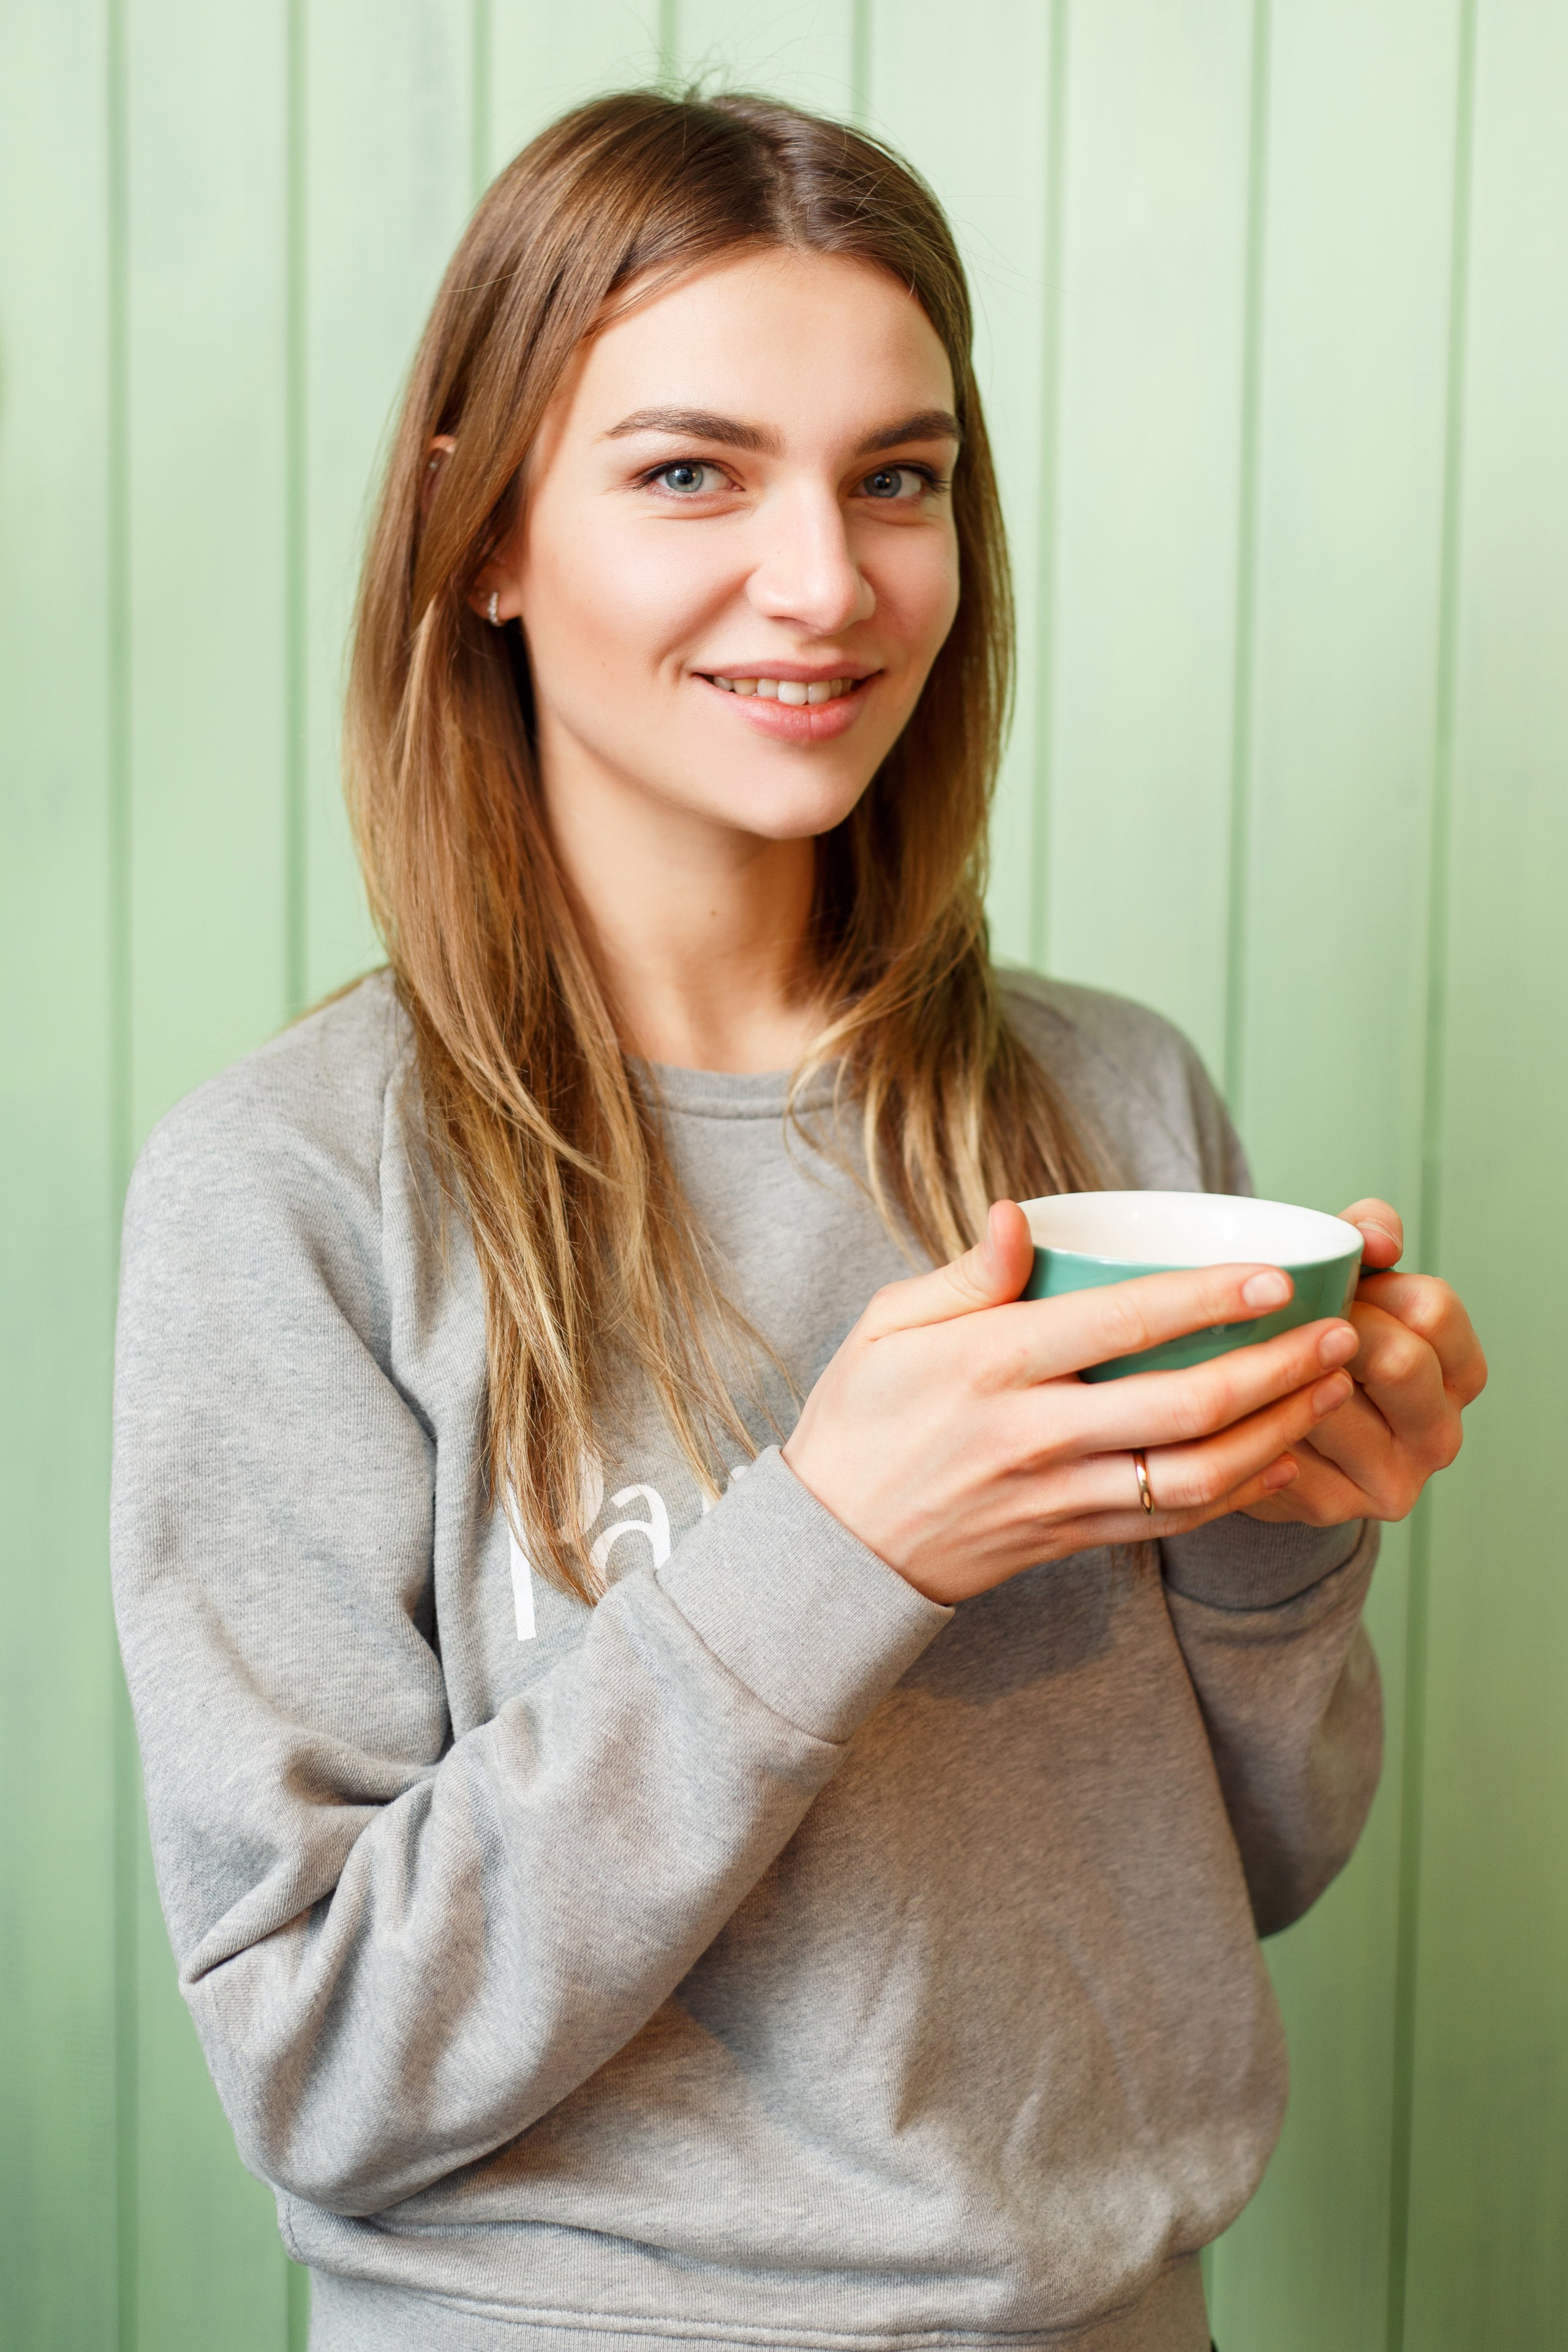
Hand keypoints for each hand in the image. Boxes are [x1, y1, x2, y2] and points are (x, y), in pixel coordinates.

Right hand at [783, 1201, 1358, 1604]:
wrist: (834, 1548)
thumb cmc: (860, 1418)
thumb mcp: (886, 1324)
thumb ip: (968, 1273)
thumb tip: (1024, 1214)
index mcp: (992, 1364)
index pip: (1122, 1322)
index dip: (1209, 1299)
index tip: (1275, 1277)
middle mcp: (1036, 1433)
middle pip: (1184, 1405)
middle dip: (1277, 1369)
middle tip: (1340, 1333)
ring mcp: (1060, 1495)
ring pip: (1197, 1475)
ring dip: (1278, 1433)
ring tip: (1331, 1392)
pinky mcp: (1073, 1538)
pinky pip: (1174, 1521)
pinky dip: (1240, 1493)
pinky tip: (1282, 1457)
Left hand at [1242, 1196, 1486, 1526]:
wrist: (1263, 1418)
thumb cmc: (1316, 1329)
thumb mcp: (1349, 1274)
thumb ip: (1367, 1235)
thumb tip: (1376, 1239)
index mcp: (1460, 1372)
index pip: (1434, 1311)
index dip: (1375, 1289)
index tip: (1337, 1288)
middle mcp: (1440, 1434)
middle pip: (1398, 1360)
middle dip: (1333, 1328)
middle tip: (1285, 1318)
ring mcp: (1391, 1479)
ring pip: (1332, 1403)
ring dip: (1284, 1372)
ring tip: (1251, 1355)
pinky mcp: (1330, 1507)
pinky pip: (1282, 1445)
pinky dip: (1251, 1415)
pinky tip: (1235, 1404)